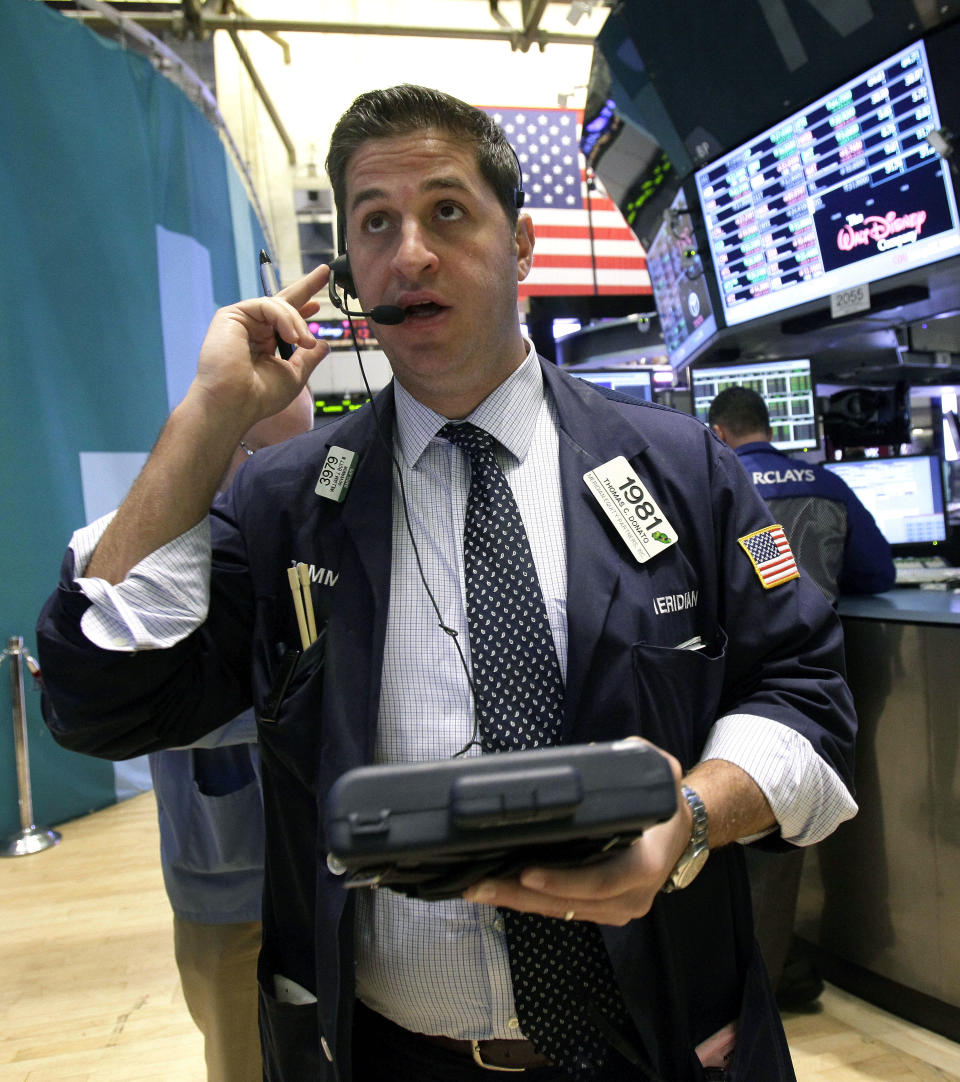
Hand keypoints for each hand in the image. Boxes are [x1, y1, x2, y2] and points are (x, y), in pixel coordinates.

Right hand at [190, 264, 331, 429]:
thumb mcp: (294, 375)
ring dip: (298, 321)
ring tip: (304, 342)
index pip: (284, 321)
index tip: (318, 304)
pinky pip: (267, 305)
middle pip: (280, 301)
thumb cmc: (259, 397)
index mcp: (264, 344)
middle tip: (324, 271)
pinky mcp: (231, 315)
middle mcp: (251, 330)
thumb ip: (308, 358)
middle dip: (304, 287)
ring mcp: (241, 321)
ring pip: (278, 306)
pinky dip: (284, 318)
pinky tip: (293, 336)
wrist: (234, 404)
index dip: (302, 310)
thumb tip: (324, 344)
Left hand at [463, 745, 691, 925]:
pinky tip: (498, 889)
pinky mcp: (600, 912)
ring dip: (516, 901)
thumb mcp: (664, 773)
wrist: (680, 836)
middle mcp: (632, 896)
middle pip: (570, 903)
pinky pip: (561, 910)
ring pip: (560, 911)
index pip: (602, 881)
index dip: (563, 880)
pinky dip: (528, 901)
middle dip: (520, 895)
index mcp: (646, 865)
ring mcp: (616, 909)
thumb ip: (640, 758)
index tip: (527, 872)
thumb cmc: (664, 805)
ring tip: (477, 887)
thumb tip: (605, 753)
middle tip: (479, 884)